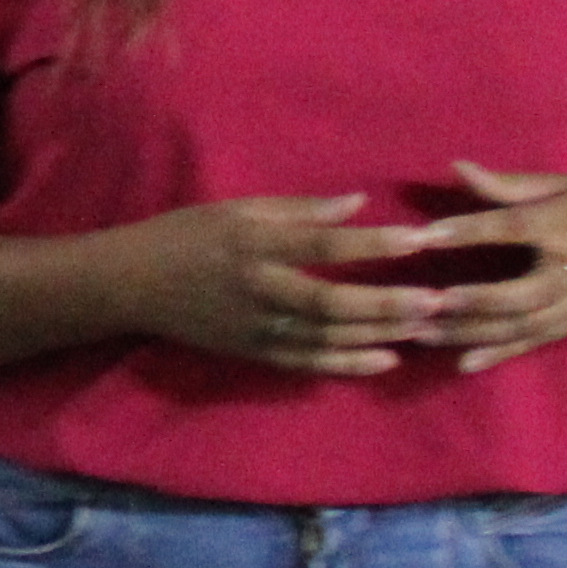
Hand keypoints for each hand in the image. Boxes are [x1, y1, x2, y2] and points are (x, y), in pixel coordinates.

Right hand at [105, 191, 436, 378]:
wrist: (130, 284)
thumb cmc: (186, 235)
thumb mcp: (237, 209)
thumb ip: (299, 210)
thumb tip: (358, 203)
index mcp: (253, 245)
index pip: (321, 245)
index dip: (370, 245)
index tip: (418, 240)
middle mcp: (257, 290)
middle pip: (331, 302)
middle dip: (387, 303)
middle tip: (436, 299)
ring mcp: (255, 327)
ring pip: (326, 337)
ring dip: (378, 334)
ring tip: (425, 327)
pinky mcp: (252, 352)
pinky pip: (307, 362)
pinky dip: (347, 364)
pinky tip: (386, 360)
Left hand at [402, 162, 566, 377]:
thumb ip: (513, 184)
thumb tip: (456, 167)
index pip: (514, 228)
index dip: (469, 231)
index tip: (424, 235)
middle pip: (521, 292)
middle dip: (474, 300)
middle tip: (424, 301)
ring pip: (522, 325)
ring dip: (470, 332)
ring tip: (419, 333)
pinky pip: (536, 343)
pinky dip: (499, 355)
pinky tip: (462, 362)